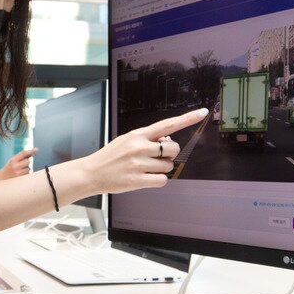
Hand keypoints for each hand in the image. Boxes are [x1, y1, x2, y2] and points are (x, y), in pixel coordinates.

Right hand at [0, 147, 37, 179]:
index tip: (36, 149)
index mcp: (12, 160)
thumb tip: (35, 150)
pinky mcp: (21, 179)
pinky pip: (28, 174)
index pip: (23, 153)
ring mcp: (19, 174)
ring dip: (26, 168)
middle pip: (28, 161)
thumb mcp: (13, 161)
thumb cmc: (9, 168)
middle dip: (27, 162)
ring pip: (29, 168)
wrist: (2, 179)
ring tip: (19, 171)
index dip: (30, 151)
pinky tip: (20, 175)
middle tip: (21, 165)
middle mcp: (15, 166)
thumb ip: (22, 156)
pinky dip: (26, 173)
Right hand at [66, 108, 207, 197]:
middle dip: (169, 155)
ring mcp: (138, 164)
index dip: (187, 119)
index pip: (167, 124)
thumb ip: (147, 139)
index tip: (202, 112)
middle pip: (173, 149)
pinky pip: (162, 180)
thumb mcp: (126, 140)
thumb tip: (168, 142)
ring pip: (168, 166)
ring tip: (144, 169)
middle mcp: (139, 147)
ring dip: (161, 169)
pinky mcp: (137, 180)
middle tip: (156, 158)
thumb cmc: (110, 157)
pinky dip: (158, 180)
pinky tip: (146, 178)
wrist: (91, 173)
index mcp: (138, 135)